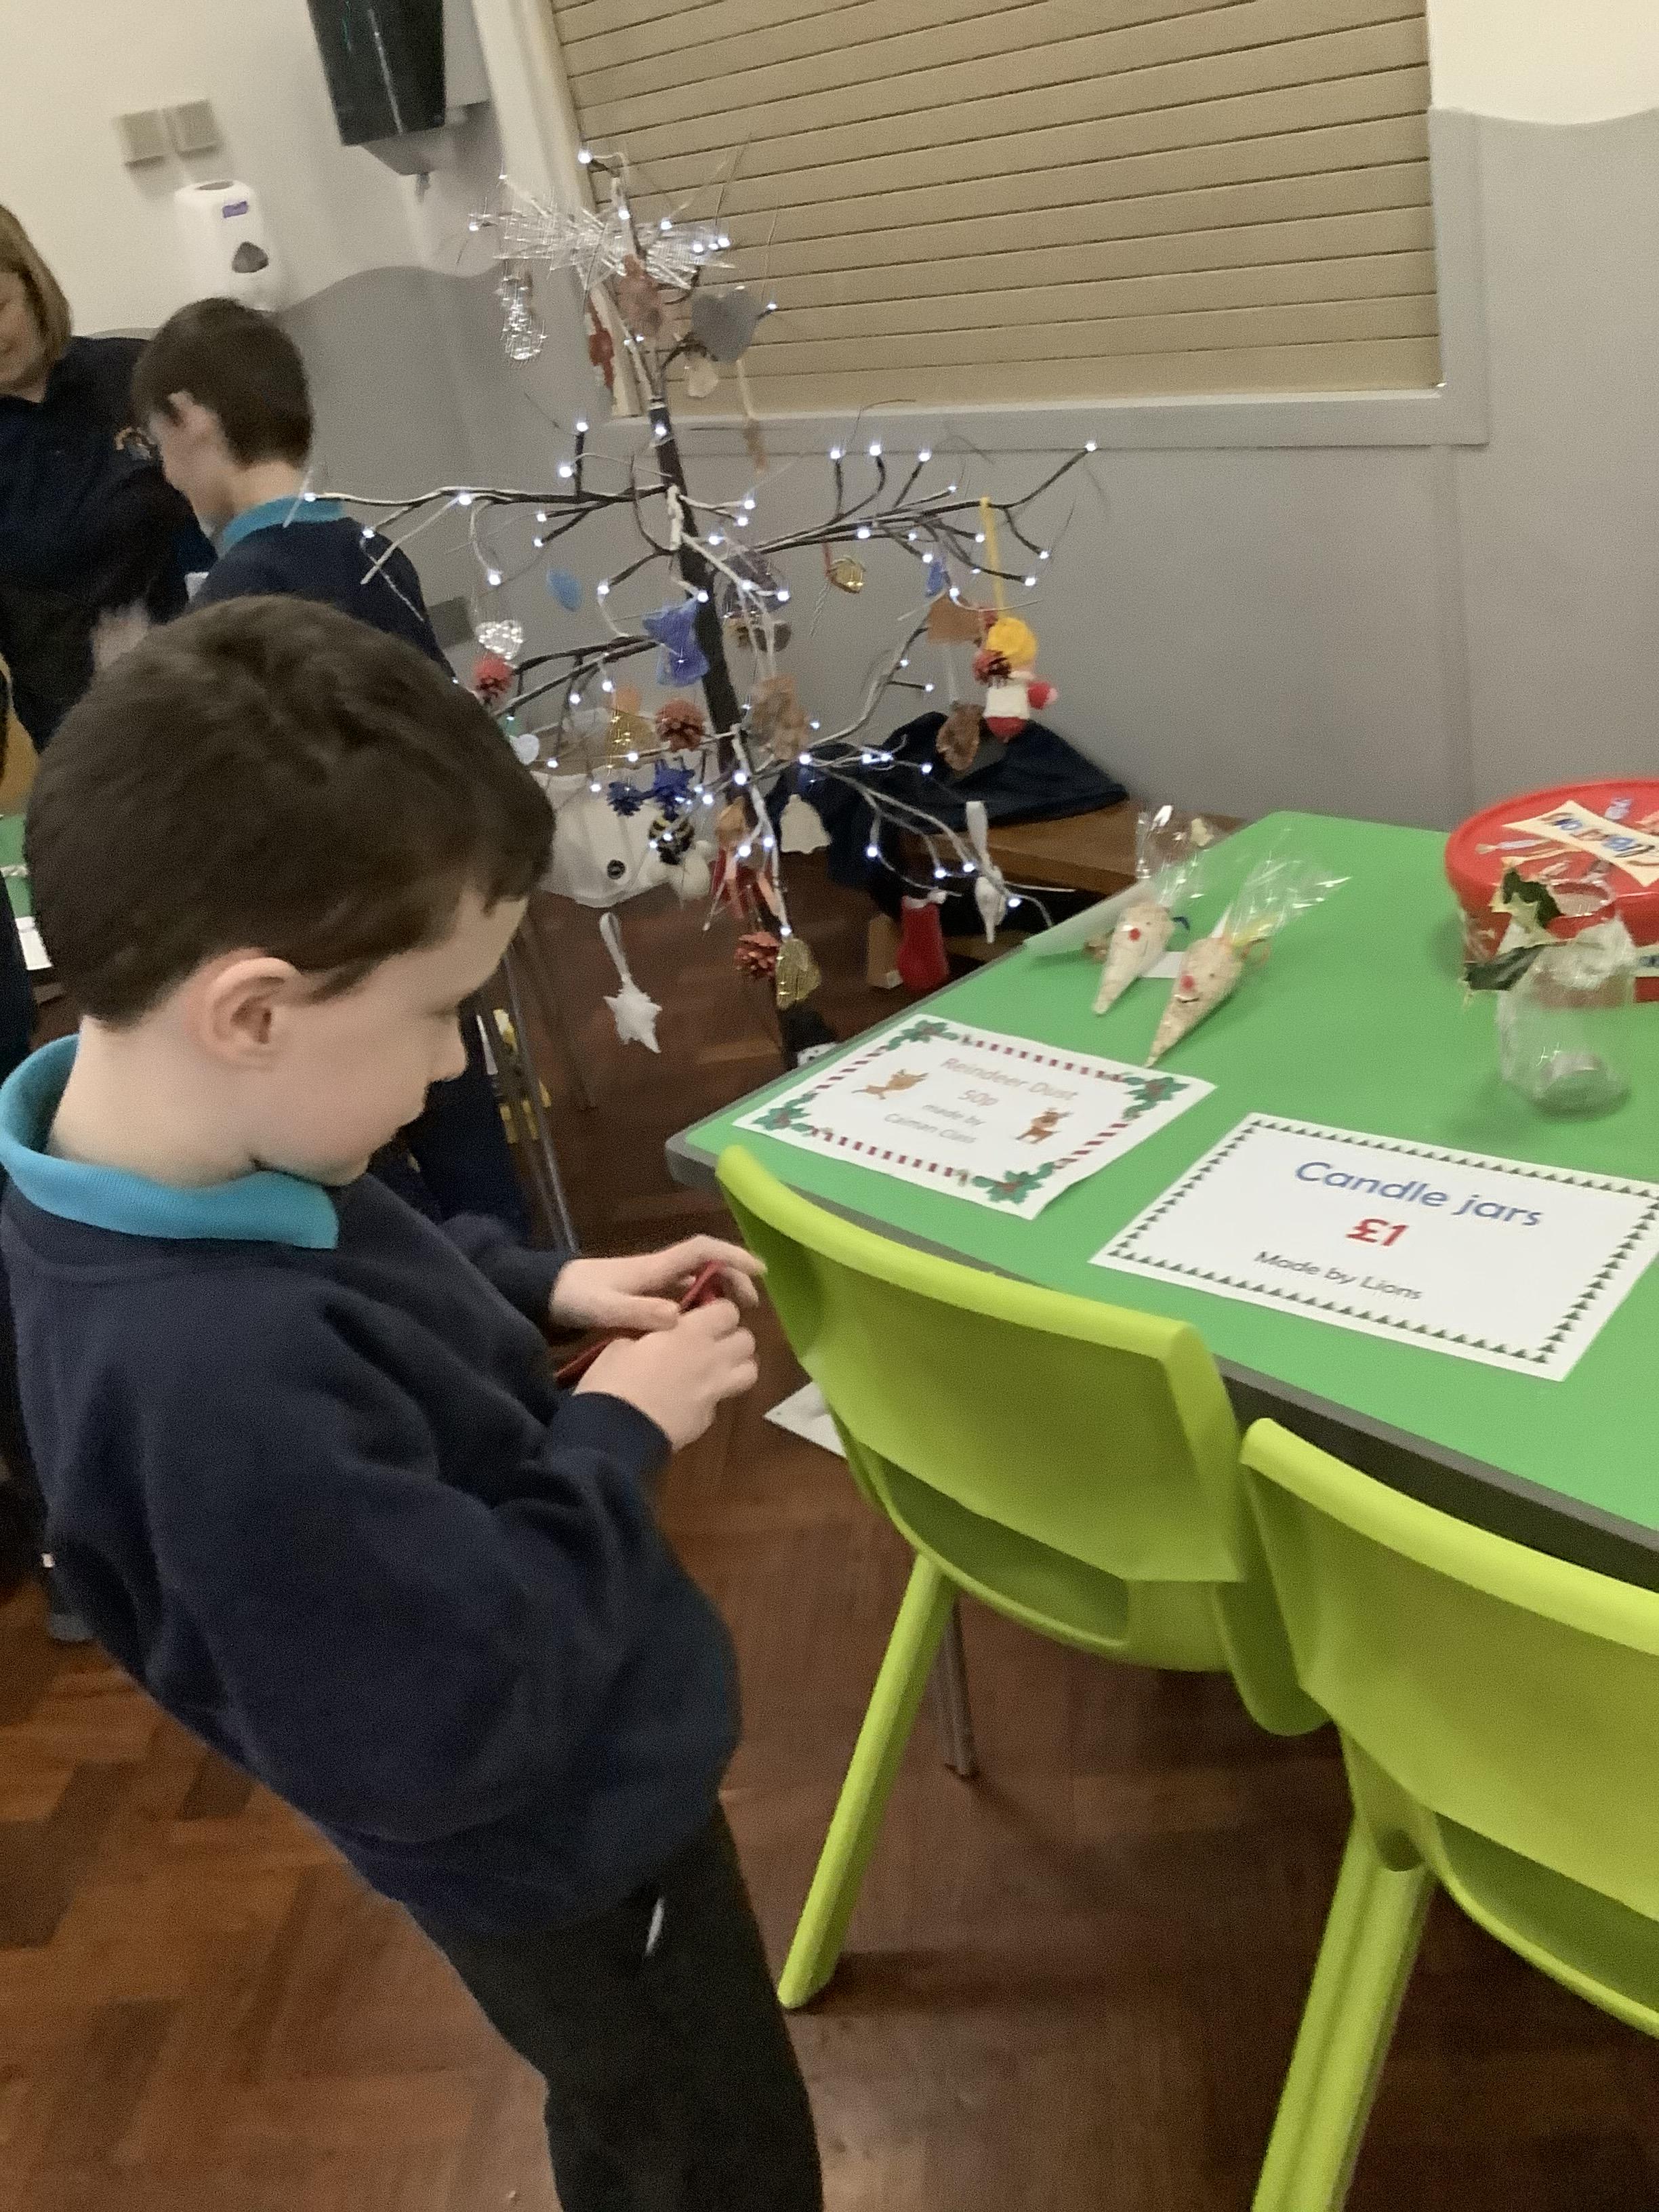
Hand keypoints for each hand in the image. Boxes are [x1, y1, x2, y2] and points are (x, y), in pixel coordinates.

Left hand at [550, 1237, 763, 1333]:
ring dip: (718, 1291)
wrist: (545, 1293)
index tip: (760, 1270)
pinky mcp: (642, 1294)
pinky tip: (701, 1326)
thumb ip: (638, 1312)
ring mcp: (650, 1281)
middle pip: (706, 1263)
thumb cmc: (575, 1297)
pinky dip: (699, 1303)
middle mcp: (658, 1270)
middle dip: (733, 1277)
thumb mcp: (605, 1308)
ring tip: (732, 1318)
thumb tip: (678, 1317)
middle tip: (750, 1305)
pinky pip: (682, 1293)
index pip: (703, 1251)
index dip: (733, 1256)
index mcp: (654, 1268)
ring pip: (696, 1279)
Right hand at [574, 1299, 758, 1451]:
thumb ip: (651, 1333)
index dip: (717, 1311)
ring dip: (736, 1366)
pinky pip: (722, 1401)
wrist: (614, 1434)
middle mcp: (712, 1359)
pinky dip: (712, 1397)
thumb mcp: (622, 1343)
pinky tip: (690, 1400)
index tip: (701, 1315)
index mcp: (690, 1333)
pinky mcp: (708, 1420)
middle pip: (747, 1340)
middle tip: (709, 1341)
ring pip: (749, 1372)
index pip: (728, 1310)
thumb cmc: (612, 1380)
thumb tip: (660, 1336)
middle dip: (733, 1337)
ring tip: (714, 1368)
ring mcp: (714, 1392)